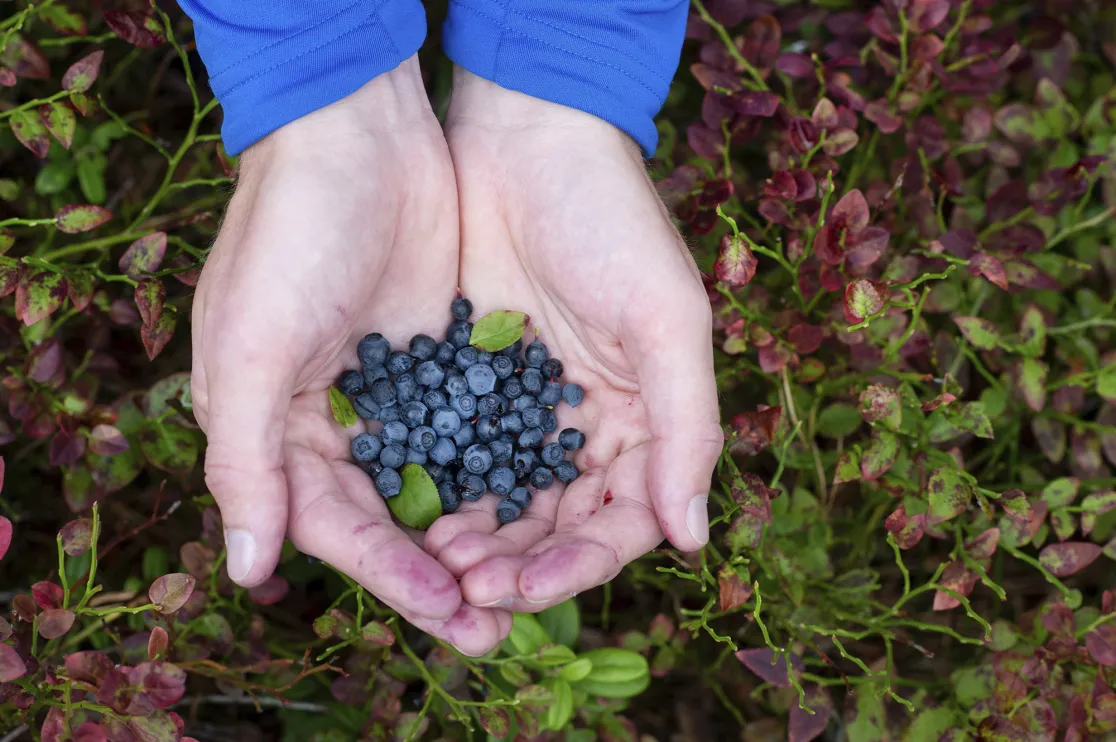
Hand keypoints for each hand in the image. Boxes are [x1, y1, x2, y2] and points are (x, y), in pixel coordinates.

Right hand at [190, 58, 509, 653]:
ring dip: (480, 537)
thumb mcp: (250, 344)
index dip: (391, 577)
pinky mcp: (449, 358)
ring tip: (529, 586)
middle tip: (497, 628)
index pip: (338, 528)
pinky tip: (545, 508)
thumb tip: (246, 569)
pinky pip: (479, 433)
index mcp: (280, 430)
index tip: (449, 616)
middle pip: (394, 522)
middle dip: (444, 576)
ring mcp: (398, 392)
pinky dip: (504, 473)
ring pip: (442, 487)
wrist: (359, 132)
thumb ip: (245, 458)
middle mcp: (337, 423)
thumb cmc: (290, 232)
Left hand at [423, 70, 721, 610]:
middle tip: (469, 588)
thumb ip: (685, 428)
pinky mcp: (467, 385)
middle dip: (517, 565)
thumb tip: (693, 541)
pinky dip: (437, 492)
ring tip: (437, 563)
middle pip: (555, 527)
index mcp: (644, 420)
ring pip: (501, 504)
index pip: (619, 521)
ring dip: (474, 543)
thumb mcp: (666, 319)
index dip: (578, 565)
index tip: (526, 587)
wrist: (527, 137)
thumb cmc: (612, 219)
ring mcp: (523, 409)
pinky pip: (453, 457)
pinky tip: (410, 517)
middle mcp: (586, 427)